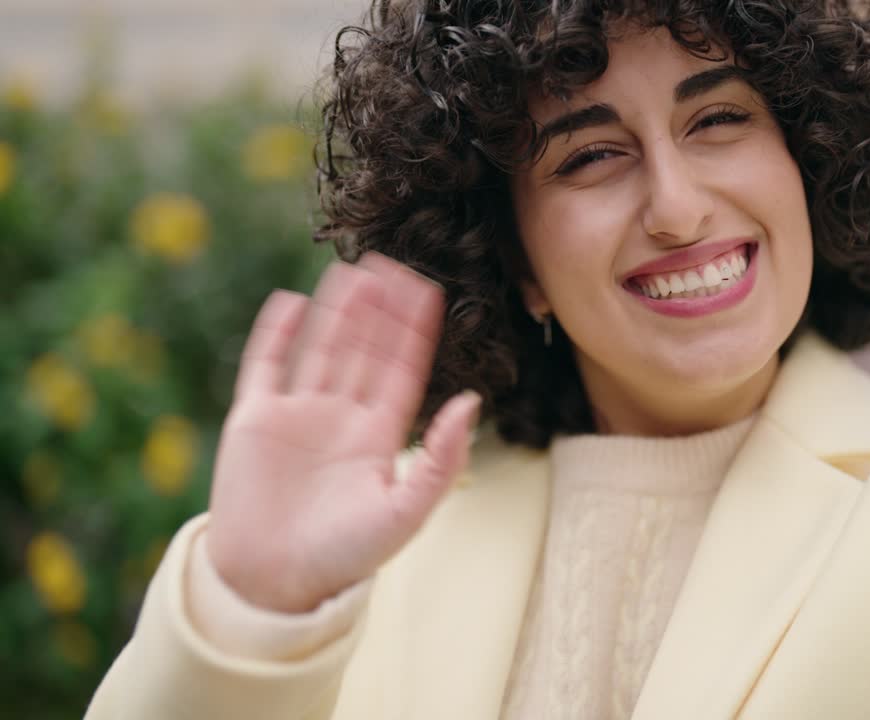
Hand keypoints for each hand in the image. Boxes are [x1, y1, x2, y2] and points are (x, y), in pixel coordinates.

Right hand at [205, 253, 480, 612]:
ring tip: (351, 270)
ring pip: (321, 348)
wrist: (274, 583)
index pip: (401, 369)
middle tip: (389, 262)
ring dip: (337, 311)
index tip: (427, 290)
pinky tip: (290, 300)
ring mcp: (297, 415)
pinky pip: (267, 366)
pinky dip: (277, 334)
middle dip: (377, 309)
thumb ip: (440, 458)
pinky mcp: (255, 420)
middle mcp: (341, 418)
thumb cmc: (346, 556)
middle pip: (364, 349)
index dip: (413, 330)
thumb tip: (472, 400)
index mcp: (379, 436)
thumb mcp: (405, 510)